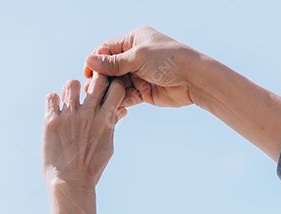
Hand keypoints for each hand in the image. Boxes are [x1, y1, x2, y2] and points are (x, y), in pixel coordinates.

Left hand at [42, 73, 127, 188]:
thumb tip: (121, 109)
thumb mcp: (107, 146)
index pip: (117, 87)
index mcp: (106, 120)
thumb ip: (112, 124)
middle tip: (88, 92)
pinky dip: (53, 102)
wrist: (70, 183)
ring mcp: (69, 116)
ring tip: (69, 102)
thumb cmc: (91, 167)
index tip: (107, 91)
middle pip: (97, 79)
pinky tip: (56, 112)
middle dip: (94, 82)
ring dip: (71, 90)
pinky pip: (51, 97)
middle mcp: (89, 114)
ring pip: (71, 84)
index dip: (112, 85)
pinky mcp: (51, 121)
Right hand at [82, 26, 198, 108]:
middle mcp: (136, 56)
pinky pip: (127, 96)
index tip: (87, 72)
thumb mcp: (138, 57)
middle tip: (90, 89)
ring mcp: (140, 74)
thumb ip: (114, 63)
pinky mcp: (145, 91)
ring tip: (98, 100)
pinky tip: (111, 107)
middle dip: (101, 78)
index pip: (108, 49)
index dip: (96, 60)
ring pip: (118, 83)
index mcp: (134, 40)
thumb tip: (90, 60)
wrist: (193, 79)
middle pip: (111, 68)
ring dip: (109, 91)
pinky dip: (120, 101)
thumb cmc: (168, 60)